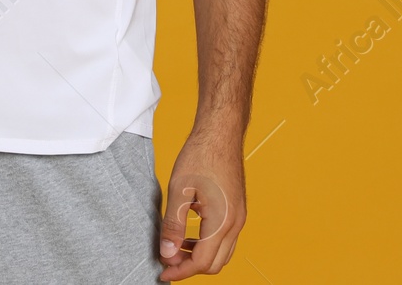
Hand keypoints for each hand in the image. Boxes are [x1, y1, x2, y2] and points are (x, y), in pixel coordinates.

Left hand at [158, 127, 245, 278]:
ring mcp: (239, 216)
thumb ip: (173, 225)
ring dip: (200, 256)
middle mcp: (236, 223)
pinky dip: (208, 243)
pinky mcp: (238, 209)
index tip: (162, 271)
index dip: (180, 271)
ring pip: (222, 253)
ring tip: (176, 247)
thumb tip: (167, 253)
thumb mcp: (179, 190)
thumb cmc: (201, 154)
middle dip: (190, 267)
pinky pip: (225, 238)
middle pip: (215, 263)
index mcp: (222, 221)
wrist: (221, 131)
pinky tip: (190, 232)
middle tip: (168, 259)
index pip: (202, 262)